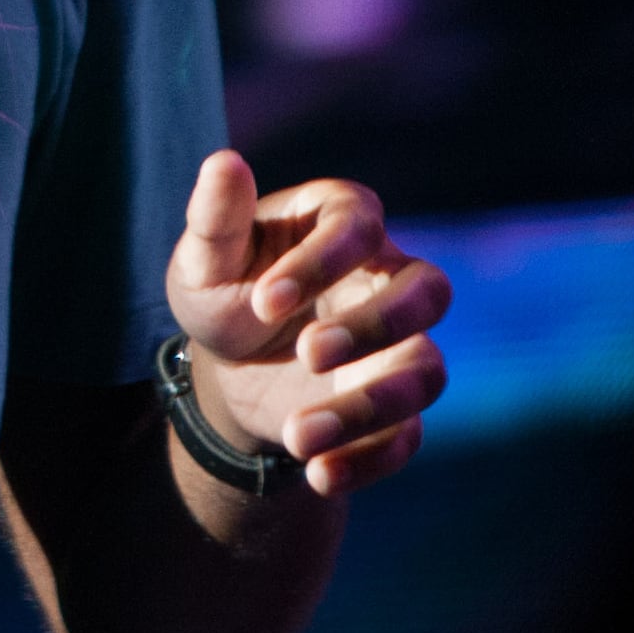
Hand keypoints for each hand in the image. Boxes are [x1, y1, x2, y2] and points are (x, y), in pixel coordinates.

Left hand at [165, 151, 446, 498]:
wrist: (229, 365)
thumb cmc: (222, 289)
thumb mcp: (204, 259)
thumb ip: (217, 217)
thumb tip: (224, 161)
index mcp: (343, 221)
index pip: (360, 225)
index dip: (320, 260)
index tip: (263, 300)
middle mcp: (387, 278)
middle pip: (428, 291)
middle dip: (375, 325)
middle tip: (307, 352)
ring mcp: (400, 346)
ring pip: (429, 370)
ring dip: (372, 405)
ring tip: (299, 435)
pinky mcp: (396, 406)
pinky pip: (411, 434)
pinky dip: (370, 456)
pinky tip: (317, 472)